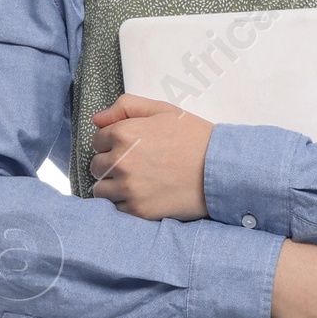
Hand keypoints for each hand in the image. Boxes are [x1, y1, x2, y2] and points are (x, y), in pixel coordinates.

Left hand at [88, 94, 211, 219]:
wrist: (220, 170)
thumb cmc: (194, 138)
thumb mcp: (163, 110)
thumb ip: (126, 107)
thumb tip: (96, 119)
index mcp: (124, 133)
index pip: (98, 140)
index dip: (113, 142)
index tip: (131, 147)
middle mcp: (121, 161)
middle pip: (97, 165)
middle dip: (111, 164)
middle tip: (136, 165)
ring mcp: (129, 188)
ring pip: (101, 189)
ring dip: (113, 185)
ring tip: (137, 182)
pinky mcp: (138, 210)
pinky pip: (115, 208)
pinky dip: (124, 203)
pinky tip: (142, 195)